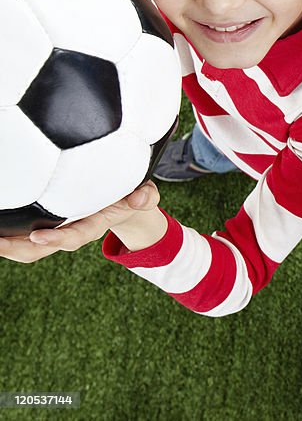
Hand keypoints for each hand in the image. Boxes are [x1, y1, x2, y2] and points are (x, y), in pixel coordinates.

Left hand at [0, 182, 159, 262]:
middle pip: (43, 249)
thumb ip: (145, 196)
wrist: (128, 204)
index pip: (76, 235)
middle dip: (19, 249)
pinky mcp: (51, 222)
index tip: (38, 236)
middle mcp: (73, 230)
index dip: (58, 238)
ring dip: (9, 246)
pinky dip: (10, 234)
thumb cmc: (134, 195)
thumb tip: (141, 198)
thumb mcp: (145, 194)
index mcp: (94, 224)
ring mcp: (60, 228)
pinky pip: (26, 234)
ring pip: (30, 247)